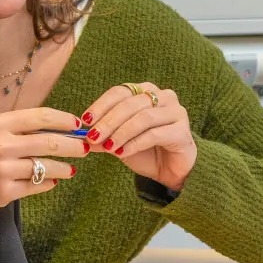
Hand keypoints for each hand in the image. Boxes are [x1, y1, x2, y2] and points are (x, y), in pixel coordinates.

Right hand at [0, 107, 86, 233]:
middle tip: (85, 148)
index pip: (41, 117)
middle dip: (74, 145)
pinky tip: (51, 182)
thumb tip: (44, 129)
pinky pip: (37, 186)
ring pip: (48, 167)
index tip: (77, 125)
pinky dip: (48, 184)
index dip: (64, 120)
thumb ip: (10, 130)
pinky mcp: (6, 192)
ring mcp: (5, 170)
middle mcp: (3, 144)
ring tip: (70, 169)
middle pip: (51, 142)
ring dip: (64, 168)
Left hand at [82, 83, 196, 190]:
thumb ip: (103, 135)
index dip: (101, 105)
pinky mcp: (182, 131)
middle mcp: (163, 96)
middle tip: (93, 137)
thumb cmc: (146, 151)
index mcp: (146, 91)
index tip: (85, 121)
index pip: (120, 92)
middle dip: (108, 121)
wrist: (171, 171)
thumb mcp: (119, 142)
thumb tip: (80, 135)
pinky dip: (135, 143)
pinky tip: (121, 152)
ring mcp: (176, 112)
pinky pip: (154, 134)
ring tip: (107, 147)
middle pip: (130, 103)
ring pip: (143, 117)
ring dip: (121, 132)